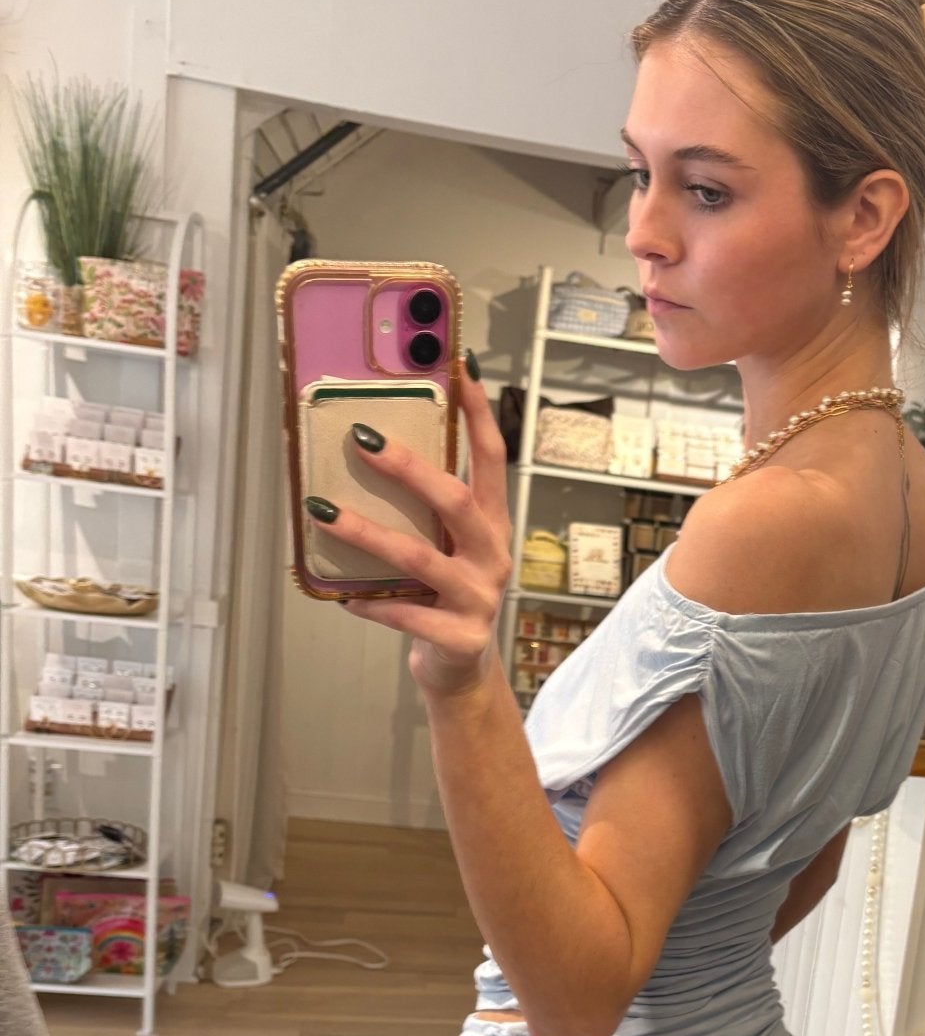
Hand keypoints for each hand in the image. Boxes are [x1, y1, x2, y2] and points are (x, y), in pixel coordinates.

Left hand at [312, 360, 511, 697]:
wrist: (460, 669)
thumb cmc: (443, 595)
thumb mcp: (445, 546)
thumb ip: (425, 509)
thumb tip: (369, 448)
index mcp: (491, 523)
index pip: (491, 457)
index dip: (478, 412)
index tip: (460, 366)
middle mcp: (492, 554)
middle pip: (454, 500)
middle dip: (408, 467)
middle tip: (362, 439)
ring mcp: (480, 597)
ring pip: (420, 556)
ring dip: (366, 533)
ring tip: (322, 511)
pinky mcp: (460, 636)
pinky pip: (408, 614)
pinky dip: (373, 604)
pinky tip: (344, 598)